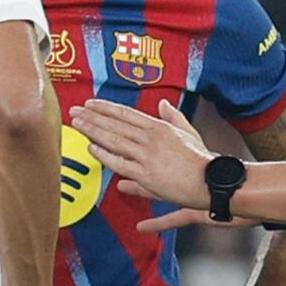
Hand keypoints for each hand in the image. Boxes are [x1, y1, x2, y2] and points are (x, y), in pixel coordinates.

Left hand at [69, 97, 213, 222]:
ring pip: (114, 140)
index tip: (90, 104)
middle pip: (115, 124)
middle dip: (92, 116)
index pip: (126, 114)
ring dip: (92, 130)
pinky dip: (104, 154)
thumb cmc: (200, 159)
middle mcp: (151, 138)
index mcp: (159, 127)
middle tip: (74, 111)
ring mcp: (147, 156)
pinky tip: (91, 148)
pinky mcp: (146, 174)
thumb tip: (164, 104)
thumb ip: (173, 117)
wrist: (210, 181)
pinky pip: (120, 163)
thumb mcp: (188, 132)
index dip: (106, 108)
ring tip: (77, 124)